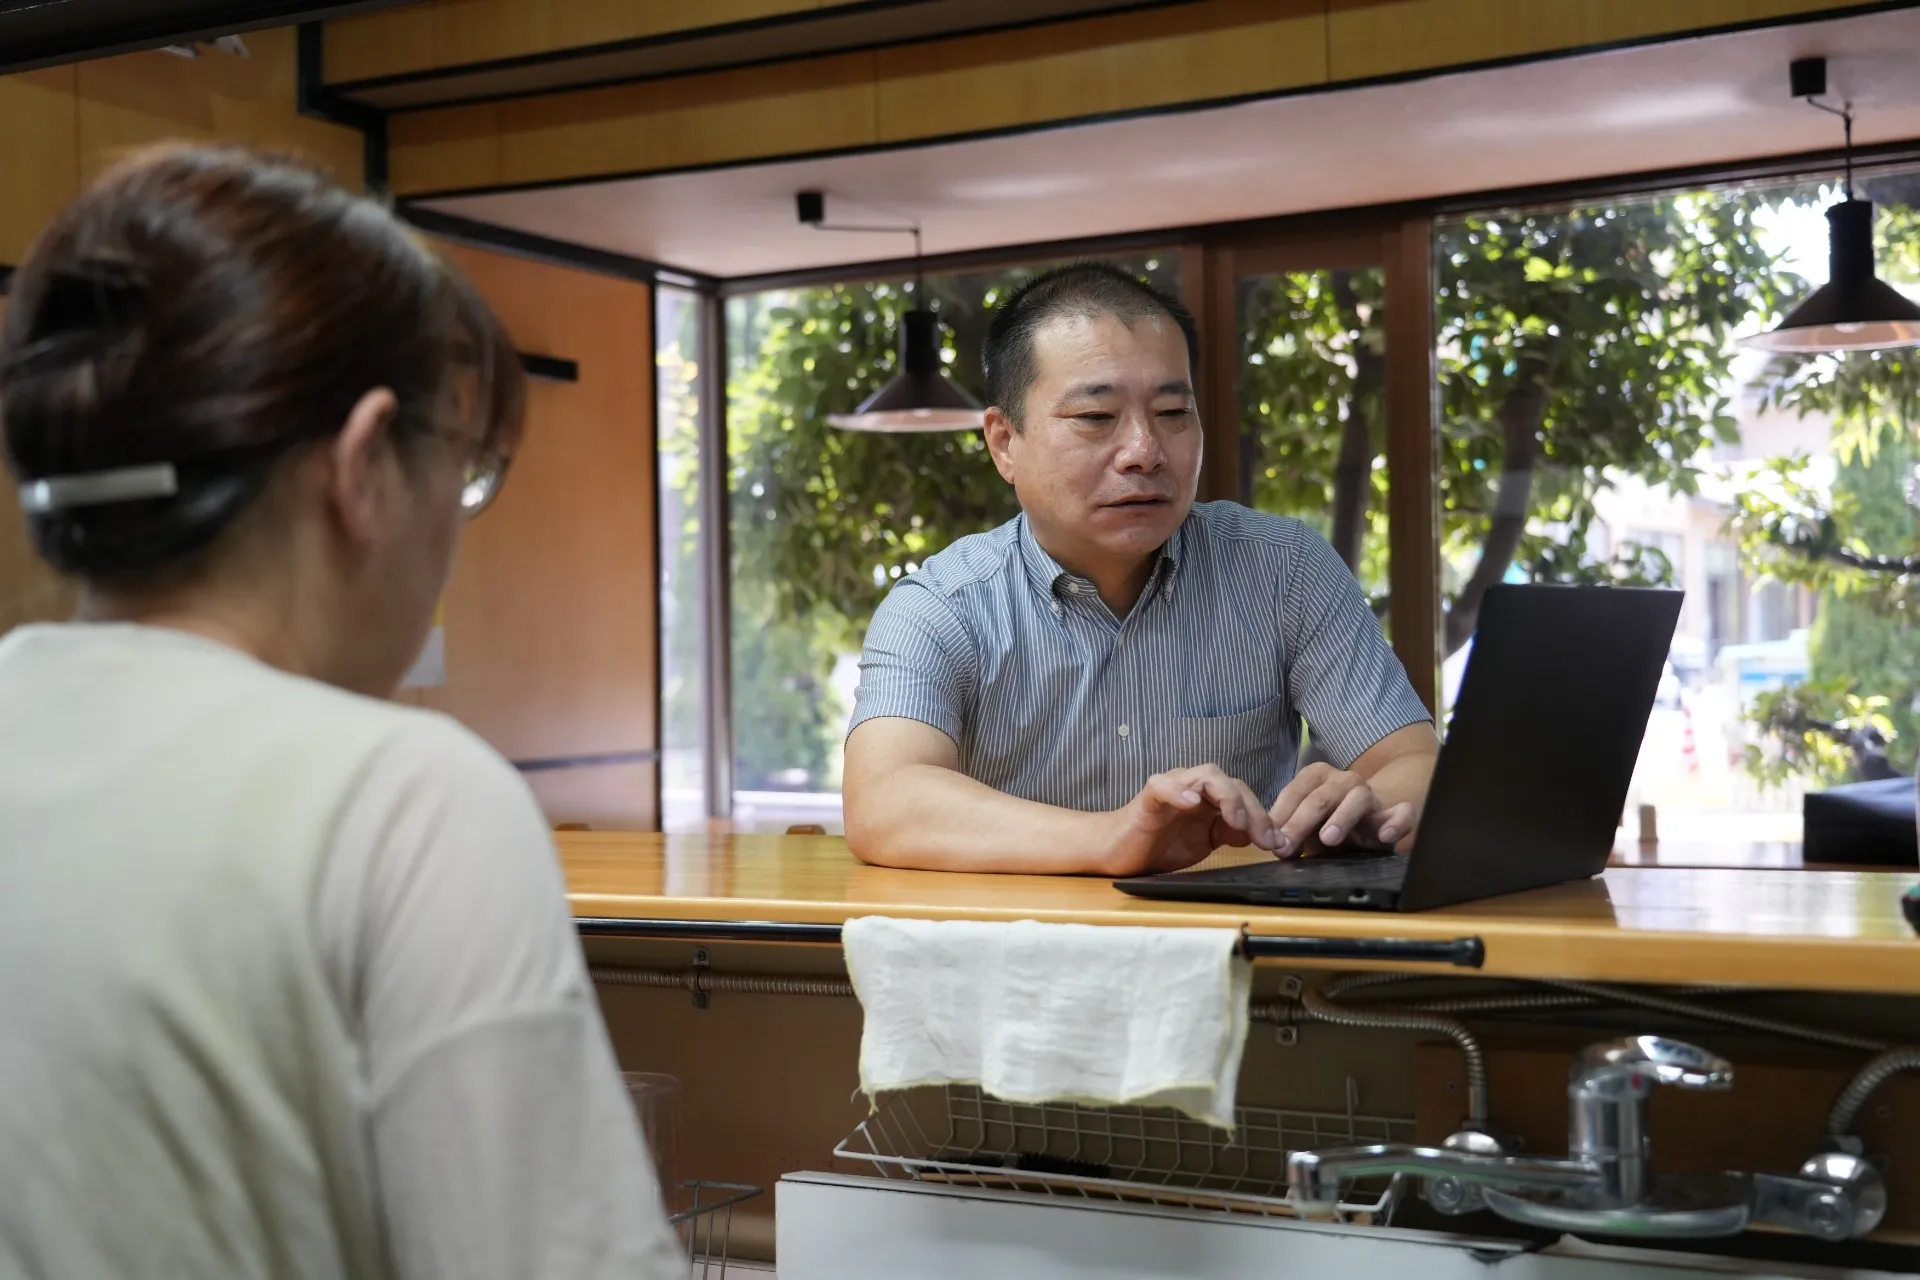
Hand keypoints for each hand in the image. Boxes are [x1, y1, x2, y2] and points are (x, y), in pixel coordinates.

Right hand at [1098, 764, 1279, 877]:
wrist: (1115, 851)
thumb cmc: (1157, 844)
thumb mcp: (1202, 844)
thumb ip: (1228, 835)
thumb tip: (1258, 834)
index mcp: (1208, 799)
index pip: (1244, 797)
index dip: (1263, 818)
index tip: (1277, 843)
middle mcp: (1193, 787)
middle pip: (1232, 783)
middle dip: (1253, 810)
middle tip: (1264, 838)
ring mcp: (1172, 788)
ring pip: (1206, 775)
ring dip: (1227, 796)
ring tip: (1236, 821)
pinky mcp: (1148, 797)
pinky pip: (1164, 785)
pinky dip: (1179, 791)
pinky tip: (1191, 804)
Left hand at [1267, 762, 1416, 857]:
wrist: (1369, 820)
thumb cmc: (1328, 821)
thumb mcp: (1304, 826)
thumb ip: (1289, 832)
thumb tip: (1276, 846)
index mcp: (1317, 777)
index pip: (1295, 792)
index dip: (1281, 816)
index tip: (1270, 841)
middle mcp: (1344, 781)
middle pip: (1321, 796)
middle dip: (1301, 822)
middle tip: (1287, 846)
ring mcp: (1370, 795)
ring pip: (1358, 798)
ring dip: (1343, 817)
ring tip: (1328, 839)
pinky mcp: (1394, 814)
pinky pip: (1403, 812)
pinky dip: (1396, 822)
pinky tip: (1386, 836)